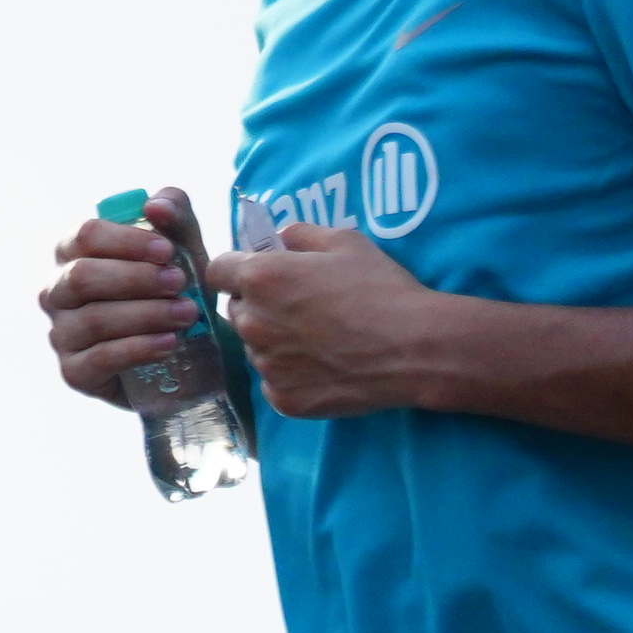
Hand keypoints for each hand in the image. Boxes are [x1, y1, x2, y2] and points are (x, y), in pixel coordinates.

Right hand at [37, 187, 208, 403]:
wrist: (186, 350)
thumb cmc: (172, 290)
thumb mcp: (182, 249)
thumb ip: (174, 216)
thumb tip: (155, 206)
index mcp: (74, 253)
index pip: (85, 236)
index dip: (126, 241)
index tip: (167, 251)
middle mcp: (58, 291)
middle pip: (82, 276)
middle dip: (136, 279)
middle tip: (180, 284)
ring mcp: (61, 333)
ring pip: (93, 319)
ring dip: (145, 315)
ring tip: (187, 314)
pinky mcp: (74, 371)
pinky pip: (100, 358)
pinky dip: (139, 349)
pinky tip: (170, 343)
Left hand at [210, 223, 443, 418]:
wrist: (414, 348)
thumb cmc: (380, 288)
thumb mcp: (344, 242)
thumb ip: (300, 235)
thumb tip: (279, 239)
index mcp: (260, 278)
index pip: (218, 271)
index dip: (237, 270)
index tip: (259, 273)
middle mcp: (252, 322)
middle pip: (236, 311)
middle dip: (258, 306)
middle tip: (301, 308)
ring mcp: (265, 365)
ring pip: (256, 348)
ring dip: (274, 342)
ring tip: (320, 339)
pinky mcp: (282, 398)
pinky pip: (275, 382)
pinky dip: (292, 375)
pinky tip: (326, 367)